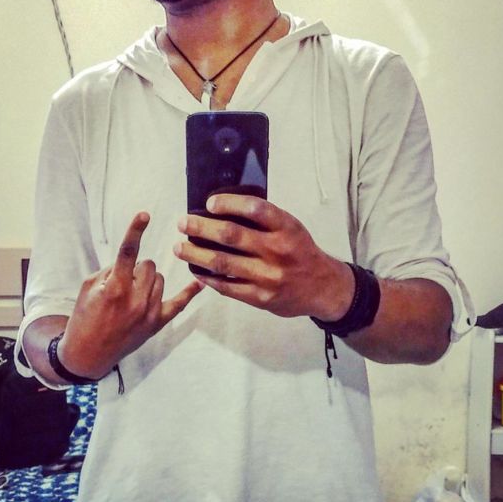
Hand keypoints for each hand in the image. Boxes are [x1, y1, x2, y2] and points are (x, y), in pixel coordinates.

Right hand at [60, 212, 203, 378]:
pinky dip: (189, 292)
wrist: (88, 353)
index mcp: (114, 287)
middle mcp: (134, 299)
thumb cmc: (84, 317)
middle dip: (136, 268)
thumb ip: (110, 270)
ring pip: (160, 279)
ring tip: (132, 295)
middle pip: (148, 265)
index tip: (144, 214)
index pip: (128, 252)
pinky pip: (179, 303)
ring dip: (148, 280)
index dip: (135, 231)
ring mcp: (148, 312)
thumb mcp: (88, 288)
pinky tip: (201, 282)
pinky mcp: (157, 323)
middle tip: (123, 282)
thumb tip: (131, 261)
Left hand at [174, 195, 352, 319]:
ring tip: (179, 247)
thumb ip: (264, 220)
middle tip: (183, 223)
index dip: (229, 203)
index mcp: (286, 228)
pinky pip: (227, 286)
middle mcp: (277, 250)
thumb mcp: (291, 228)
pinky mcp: (261, 297)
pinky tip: (196, 271)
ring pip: (223, 263)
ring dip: (196, 254)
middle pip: (231, 236)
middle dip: (201, 228)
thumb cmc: (300, 251)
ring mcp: (268, 276)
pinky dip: (208, 278)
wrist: (323, 288)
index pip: (255, 209)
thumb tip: (223, 210)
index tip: (209, 203)